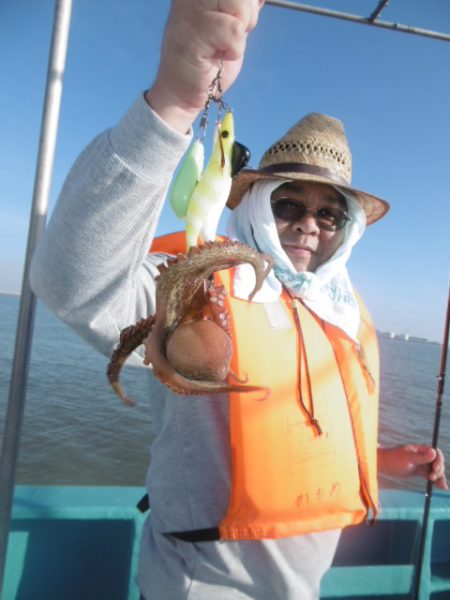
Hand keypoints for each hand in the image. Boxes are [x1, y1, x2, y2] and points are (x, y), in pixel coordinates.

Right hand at [146, 0, 263, 132]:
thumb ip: (245, 5)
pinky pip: (235, 30)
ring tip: (222, 44)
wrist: (183, 91)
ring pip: (240, 4)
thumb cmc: (208, 60)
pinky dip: (234, 48)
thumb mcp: (234, 24)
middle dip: (247, 15)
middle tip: (230, 35)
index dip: (249, 4)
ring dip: (240, 31)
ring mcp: (192, 7)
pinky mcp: (196, 28)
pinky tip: (218, 55)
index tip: (238, 22)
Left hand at [378, 444, 447, 490]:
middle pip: (437, 462)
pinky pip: (429, 475)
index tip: (435, 468)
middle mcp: (422, 455)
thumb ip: (421, 457)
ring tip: (442, 486)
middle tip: (433, 477)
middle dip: (439, 470)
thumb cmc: (393, 458)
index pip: (436, 453)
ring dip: (439, 477)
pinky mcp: (418, 471)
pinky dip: (435, 480)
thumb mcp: (407, 458)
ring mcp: (420, 463)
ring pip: (434, 470)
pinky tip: (441, 486)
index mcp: (420, 449)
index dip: (438, 460)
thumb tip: (434, 452)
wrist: (383, 464)